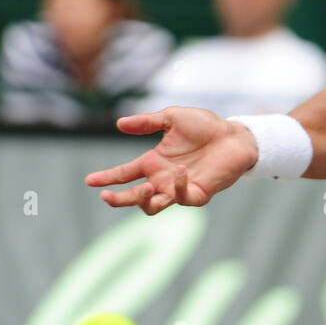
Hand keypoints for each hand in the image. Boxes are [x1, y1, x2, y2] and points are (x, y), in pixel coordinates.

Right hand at [84, 107, 258, 215]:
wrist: (236, 135)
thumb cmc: (206, 127)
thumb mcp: (173, 117)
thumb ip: (148, 122)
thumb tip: (120, 124)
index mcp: (153, 162)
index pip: (124, 174)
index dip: (107, 178)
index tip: (90, 180)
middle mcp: (163, 178)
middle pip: (133, 197)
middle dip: (118, 199)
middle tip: (106, 196)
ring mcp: (179, 188)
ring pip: (153, 206)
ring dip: (144, 200)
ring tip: (146, 186)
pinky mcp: (198, 193)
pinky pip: (182, 198)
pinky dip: (178, 187)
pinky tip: (181, 170)